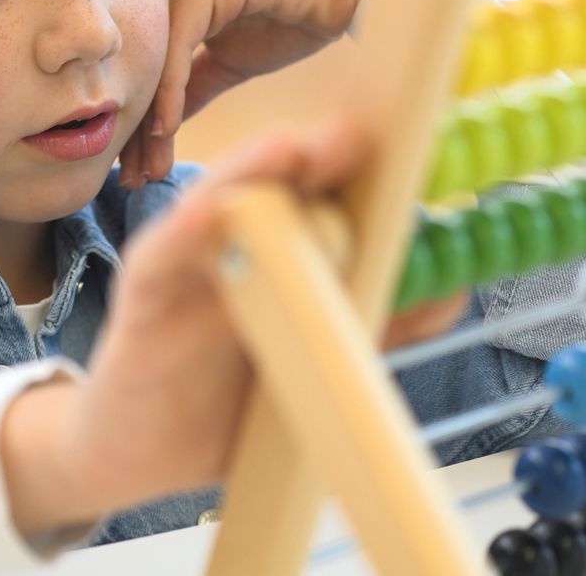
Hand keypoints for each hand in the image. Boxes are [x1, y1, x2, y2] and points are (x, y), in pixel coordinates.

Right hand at [0, 115, 465, 536]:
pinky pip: (163, 258)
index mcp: (277, 251)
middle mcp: (231, 243)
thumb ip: (374, 326)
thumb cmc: (225, 399)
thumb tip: (450, 293)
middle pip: (273, 186)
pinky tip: (210, 213)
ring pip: (217, 206)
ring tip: (290, 147)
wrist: (135, 450)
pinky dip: (187, 231)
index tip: (410, 144)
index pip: (318, 195)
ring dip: (251, 172)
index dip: (358, 168)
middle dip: (315, 157)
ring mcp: (185, 265)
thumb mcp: (311, 361)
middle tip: (353, 135)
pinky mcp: (143, 298)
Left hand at [119, 0, 387, 188]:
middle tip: (131, 182)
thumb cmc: (295, 18)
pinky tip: (166, 130)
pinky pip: (178, 46)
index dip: (136, 126)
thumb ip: (193, 86)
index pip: (141, 73)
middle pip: (139, 69)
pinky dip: (170, 91)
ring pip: (153, 63)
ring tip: (146, 169)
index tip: (133, 176)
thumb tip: (160, 127)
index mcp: (169, 0)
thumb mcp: (231, 63)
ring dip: (148, 121)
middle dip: (134, 130)